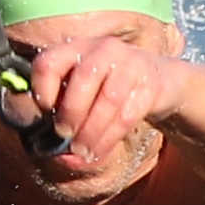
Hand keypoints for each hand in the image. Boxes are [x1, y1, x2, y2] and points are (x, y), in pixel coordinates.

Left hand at [21, 37, 193, 177]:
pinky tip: (98, 151)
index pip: (49, 62)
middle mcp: (104, 49)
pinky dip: (109, 138)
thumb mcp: (87, 90)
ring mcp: (131, 64)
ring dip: (91, 131)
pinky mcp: (151, 85)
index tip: (46, 112)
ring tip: (82, 150)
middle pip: (83, 78)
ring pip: (108, 100)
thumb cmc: (112, 88)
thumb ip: (67, 112)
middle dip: (71, 112)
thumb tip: (59, 156)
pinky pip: (127, 115)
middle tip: (64, 135)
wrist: (162, 80)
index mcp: (78, 48)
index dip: (42, 90)